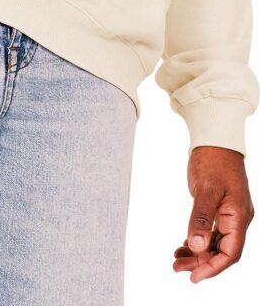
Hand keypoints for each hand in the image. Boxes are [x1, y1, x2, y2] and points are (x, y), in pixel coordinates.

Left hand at [173, 145, 254, 282]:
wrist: (215, 138)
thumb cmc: (214, 159)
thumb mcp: (206, 189)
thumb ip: (201, 218)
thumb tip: (197, 246)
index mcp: (239, 216)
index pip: (230, 253)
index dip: (213, 267)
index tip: (194, 277)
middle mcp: (237, 218)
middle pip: (222, 251)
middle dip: (201, 263)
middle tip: (178, 267)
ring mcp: (229, 214)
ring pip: (215, 243)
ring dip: (198, 253)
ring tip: (177, 259)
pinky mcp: (220, 209)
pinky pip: (211, 232)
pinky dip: (199, 240)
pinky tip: (184, 244)